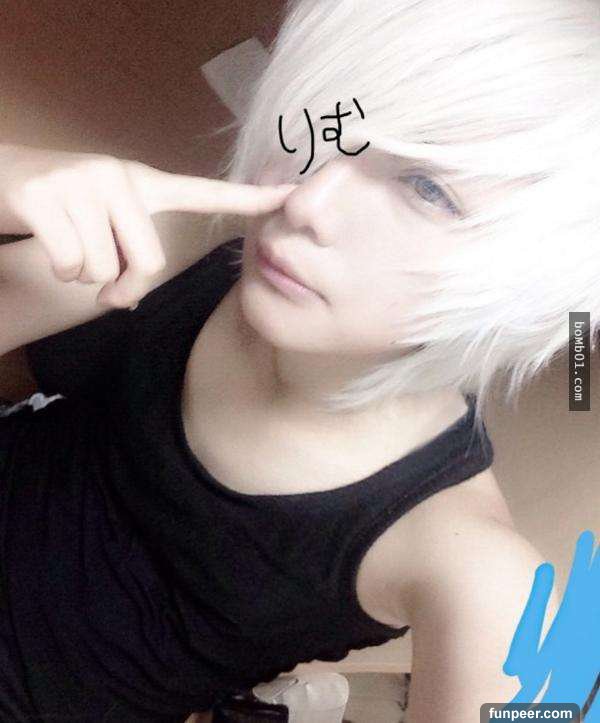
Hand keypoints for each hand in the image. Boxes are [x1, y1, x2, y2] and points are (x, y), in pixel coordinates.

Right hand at [0, 143, 295, 307]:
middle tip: (103, 283)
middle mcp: (118, 175)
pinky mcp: (44, 194)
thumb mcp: (102, 227)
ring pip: (103, 269)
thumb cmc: (61, 214)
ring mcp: (81, 180)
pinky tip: (44, 240)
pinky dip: (58, 271)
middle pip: (150, 262)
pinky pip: (69, 264)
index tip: (294, 196)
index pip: (203, 193)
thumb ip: (129, 257)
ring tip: (67, 244)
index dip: (248, 200)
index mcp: (142, 184)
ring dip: (84, 276)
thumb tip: (129, 300)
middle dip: (125, 285)